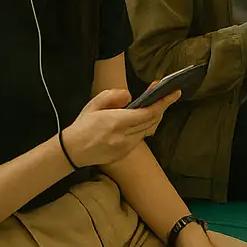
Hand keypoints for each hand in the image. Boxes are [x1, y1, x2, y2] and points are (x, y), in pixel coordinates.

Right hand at [62, 87, 178, 167]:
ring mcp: (125, 146)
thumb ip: (112, 96)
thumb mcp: (93, 104)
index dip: (163, 102)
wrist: (71, 151)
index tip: (175, 92)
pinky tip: (140, 120)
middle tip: (166, 94)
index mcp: (116, 122)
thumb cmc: (82, 125)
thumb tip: (130, 96)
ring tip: (154, 105)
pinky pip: (140, 138)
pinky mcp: (124, 153)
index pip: (148, 112)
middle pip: (152, 121)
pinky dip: (143, 128)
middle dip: (161, 107)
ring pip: (147, 130)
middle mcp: (124, 135)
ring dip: (152, 117)